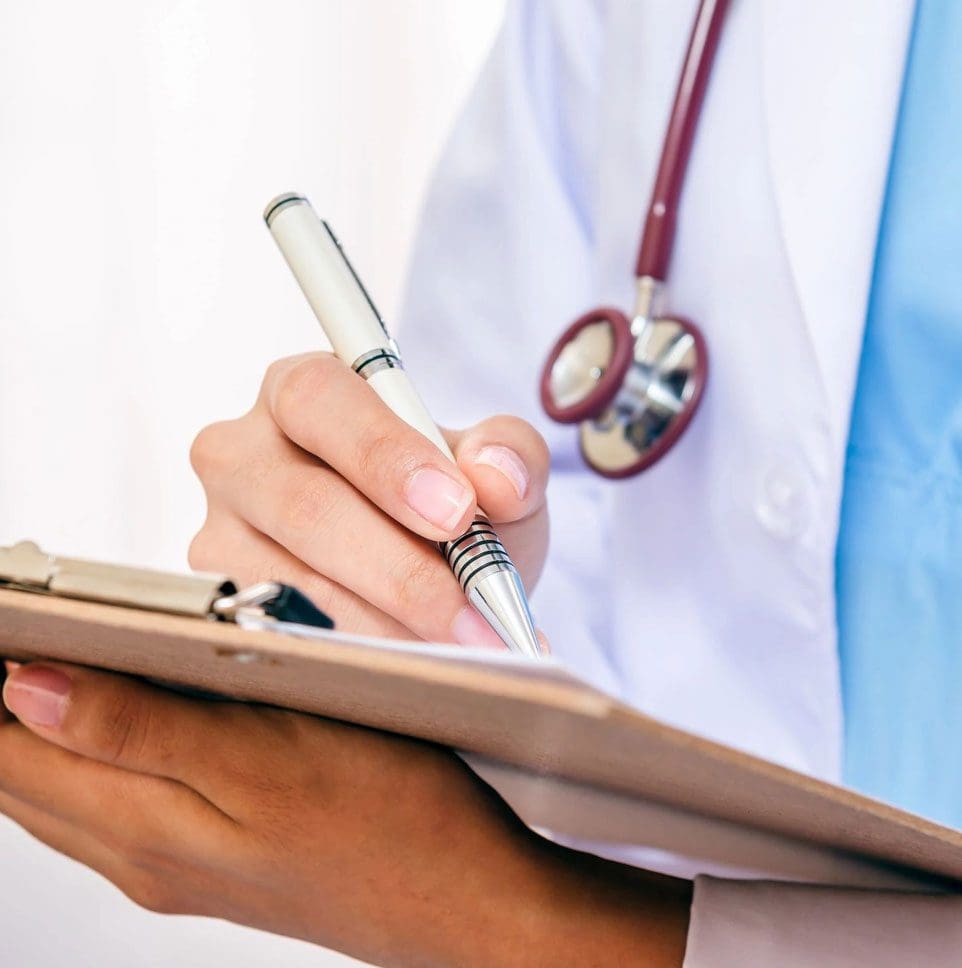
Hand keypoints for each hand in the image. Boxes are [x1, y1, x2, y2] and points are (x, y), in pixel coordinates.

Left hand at [0, 663, 690, 966]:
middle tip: (17, 627)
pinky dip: (84, 757)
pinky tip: (110, 722)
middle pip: (21, 778)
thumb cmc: (392, 821)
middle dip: (1, 704)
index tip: (4, 615)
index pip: (10, 751)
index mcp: (149, 826)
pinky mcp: (211, 862)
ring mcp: (176, 866)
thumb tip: (30, 689)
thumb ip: (140, 731)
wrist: (464, 900)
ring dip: (33, 730)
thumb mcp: (267, 761)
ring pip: (60, 796)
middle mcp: (145, 856)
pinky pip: (109, 810)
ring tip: (44, 659)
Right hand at [188, 353, 550, 646]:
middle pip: (305, 506)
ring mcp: (220, 529)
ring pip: (294, 585)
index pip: (320, 400)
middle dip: (402, 570)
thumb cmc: (446, 503)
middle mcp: (242, 454)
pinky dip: (358, 657)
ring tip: (466, 652)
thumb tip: (494, 476)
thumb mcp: (490, 467)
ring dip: (388, 628)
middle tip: (476, 617)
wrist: (420, 569)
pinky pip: (284, 636)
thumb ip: (509, 454)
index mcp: (300, 392)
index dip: (385, 456)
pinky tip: (416, 666)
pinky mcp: (222, 598)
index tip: (457, 511)